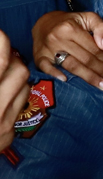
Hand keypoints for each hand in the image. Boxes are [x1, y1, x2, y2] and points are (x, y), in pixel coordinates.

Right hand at [0, 30, 29, 151]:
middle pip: (16, 69)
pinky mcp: (7, 136)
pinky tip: (1, 93)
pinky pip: (21, 105)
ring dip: (14, 74)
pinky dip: (15, 94)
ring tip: (1, 71)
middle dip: (9, 57)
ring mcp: (1, 124)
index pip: (0, 61)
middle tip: (0, 52)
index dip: (1, 42)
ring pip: (23, 85)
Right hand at [32, 11, 102, 90]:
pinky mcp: (38, 57)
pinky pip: (46, 68)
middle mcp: (58, 38)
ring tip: (101, 85)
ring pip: (70, 65)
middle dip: (101, 70)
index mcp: (71, 28)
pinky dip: (55, 74)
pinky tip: (67, 80)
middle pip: (84, 58)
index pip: (92, 48)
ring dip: (87, 76)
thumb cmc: (70, 21)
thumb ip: (101, 27)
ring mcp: (47, 49)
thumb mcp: (88, 17)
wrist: (44, 22)